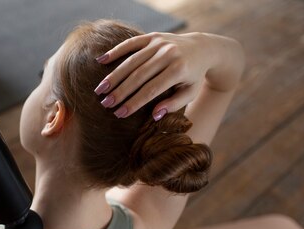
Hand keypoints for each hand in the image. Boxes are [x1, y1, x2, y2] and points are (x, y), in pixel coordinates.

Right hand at [94, 32, 214, 119]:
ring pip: (132, 61)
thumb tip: (154, 116)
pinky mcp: (152, 36)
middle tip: (105, 104)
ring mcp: (159, 43)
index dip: (134, 103)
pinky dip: (115, 51)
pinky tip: (100, 61)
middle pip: (139, 76)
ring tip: (100, 89)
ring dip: (114, 76)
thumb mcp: (189, 92)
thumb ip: (173, 104)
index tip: (119, 114)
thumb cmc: (194, 76)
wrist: (203, 48)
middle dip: (120, 91)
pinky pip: (131, 43)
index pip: (151, 90)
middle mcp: (168, 54)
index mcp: (178, 70)